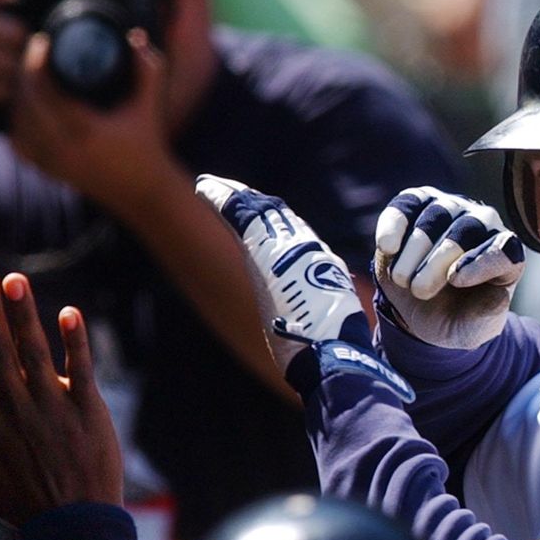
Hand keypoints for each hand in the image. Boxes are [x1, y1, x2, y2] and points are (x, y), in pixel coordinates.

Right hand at [0, 261, 123, 527]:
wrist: (72, 529)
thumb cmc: (15, 502)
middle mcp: (16, 409)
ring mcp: (54, 409)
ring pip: (36, 353)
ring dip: (25, 315)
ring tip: (16, 280)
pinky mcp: (89, 412)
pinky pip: (81, 371)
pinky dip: (75, 342)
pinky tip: (69, 312)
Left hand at [10, 28, 176, 214]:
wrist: (145, 193)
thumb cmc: (148, 144)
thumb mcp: (150, 104)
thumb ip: (147, 67)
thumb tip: (133, 34)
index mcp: (87, 130)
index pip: (46, 89)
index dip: (36, 61)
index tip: (41, 41)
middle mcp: (65, 149)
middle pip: (25, 102)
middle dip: (22, 73)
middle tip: (29, 54)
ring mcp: (54, 163)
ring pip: (16, 123)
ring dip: (16, 97)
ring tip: (25, 75)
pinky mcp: (49, 172)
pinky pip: (18, 143)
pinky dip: (17, 122)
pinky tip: (24, 105)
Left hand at [196, 174, 412, 400]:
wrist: (332, 354)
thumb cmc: (334, 351)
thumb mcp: (331, 324)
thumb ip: (319, 310)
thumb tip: (312, 323)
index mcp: (322, 267)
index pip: (293, 234)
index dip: (273, 220)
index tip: (256, 209)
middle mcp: (306, 251)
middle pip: (273, 218)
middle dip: (250, 202)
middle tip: (226, 189)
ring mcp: (285, 249)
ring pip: (257, 213)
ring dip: (234, 198)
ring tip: (213, 186)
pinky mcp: (264, 252)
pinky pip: (241, 217)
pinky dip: (223, 200)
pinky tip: (206, 188)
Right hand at [374, 186, 523, 348]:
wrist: (420, 309)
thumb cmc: (455, 317)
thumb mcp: (471, 330)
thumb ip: (486, 317)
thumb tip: (498, 298)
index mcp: (505, 255)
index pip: (505, 250)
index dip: (481, 262)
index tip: (456, 281)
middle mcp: (483, 224)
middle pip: (468, 228)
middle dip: (439, 260)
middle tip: (420, 291)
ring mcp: (451, 209)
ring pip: (437, 213)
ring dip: (415, 248)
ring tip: (402, 280)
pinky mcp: (418, 203)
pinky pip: (408, 203)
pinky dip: (395, 223)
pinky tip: (387, 247)